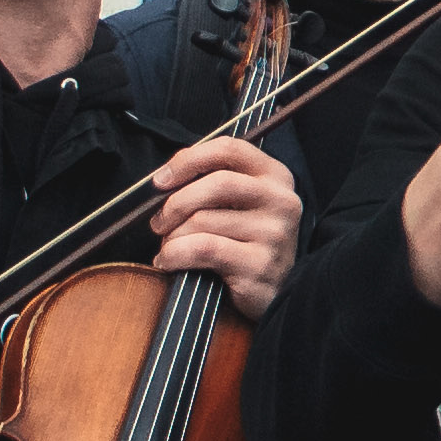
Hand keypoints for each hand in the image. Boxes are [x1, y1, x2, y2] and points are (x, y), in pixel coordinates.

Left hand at [146, 131, 305, 318]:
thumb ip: (213, 182)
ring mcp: (274, 234)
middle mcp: (281, 200)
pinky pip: (203, 249)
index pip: (229, 149)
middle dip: (176, 203)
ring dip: (173, 236)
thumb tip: (165, 179)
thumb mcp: (240, 204)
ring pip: (204, 220)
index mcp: (275, 176)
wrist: (272, 291)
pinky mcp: (260, 265)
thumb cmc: (246, 242)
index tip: (161, 180)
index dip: (189, 160)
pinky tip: (168, 261)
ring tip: (168, 246)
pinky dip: (175, 254)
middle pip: (217, 183)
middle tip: (158, 222)